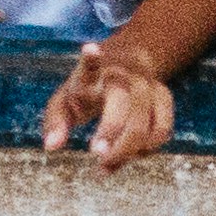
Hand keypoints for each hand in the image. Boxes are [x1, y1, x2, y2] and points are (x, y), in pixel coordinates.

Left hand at [39, 40, 177, 168]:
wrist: (127, 63)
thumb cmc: (87, 89)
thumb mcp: (65, 100)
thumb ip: (55, 123)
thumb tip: (51, 147)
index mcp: (92, 73)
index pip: (91, 63)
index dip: (91, 58)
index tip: (89, 49)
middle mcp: (122, 74)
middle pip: (123, 101)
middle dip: (112, 130)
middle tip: (97, 155)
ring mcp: (147, 84)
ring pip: (146, 121)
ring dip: (128, 149)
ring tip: (107, 166)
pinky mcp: (164, 96)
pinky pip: (162, 129)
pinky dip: (147, 148)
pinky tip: (131, 156)